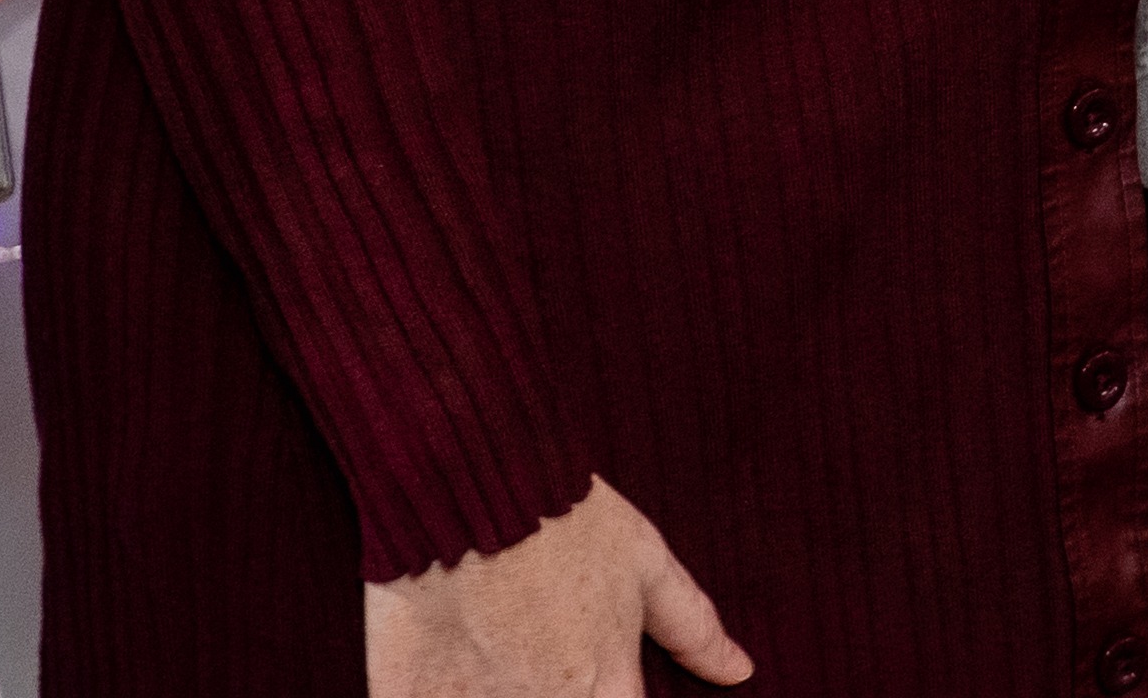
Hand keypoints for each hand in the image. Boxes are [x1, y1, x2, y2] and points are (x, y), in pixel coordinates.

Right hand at [365, 477, 748, 696]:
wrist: (463, 471)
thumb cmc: (559, 514)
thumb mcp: (643, 559)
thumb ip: (692, 626)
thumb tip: (739, 670)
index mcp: (604, 688)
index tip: (600, 688)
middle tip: (544, 664)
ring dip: (500, 697)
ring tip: (499, 659)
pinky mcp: (409, 696)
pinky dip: (441, 697)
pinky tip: (453, 673)